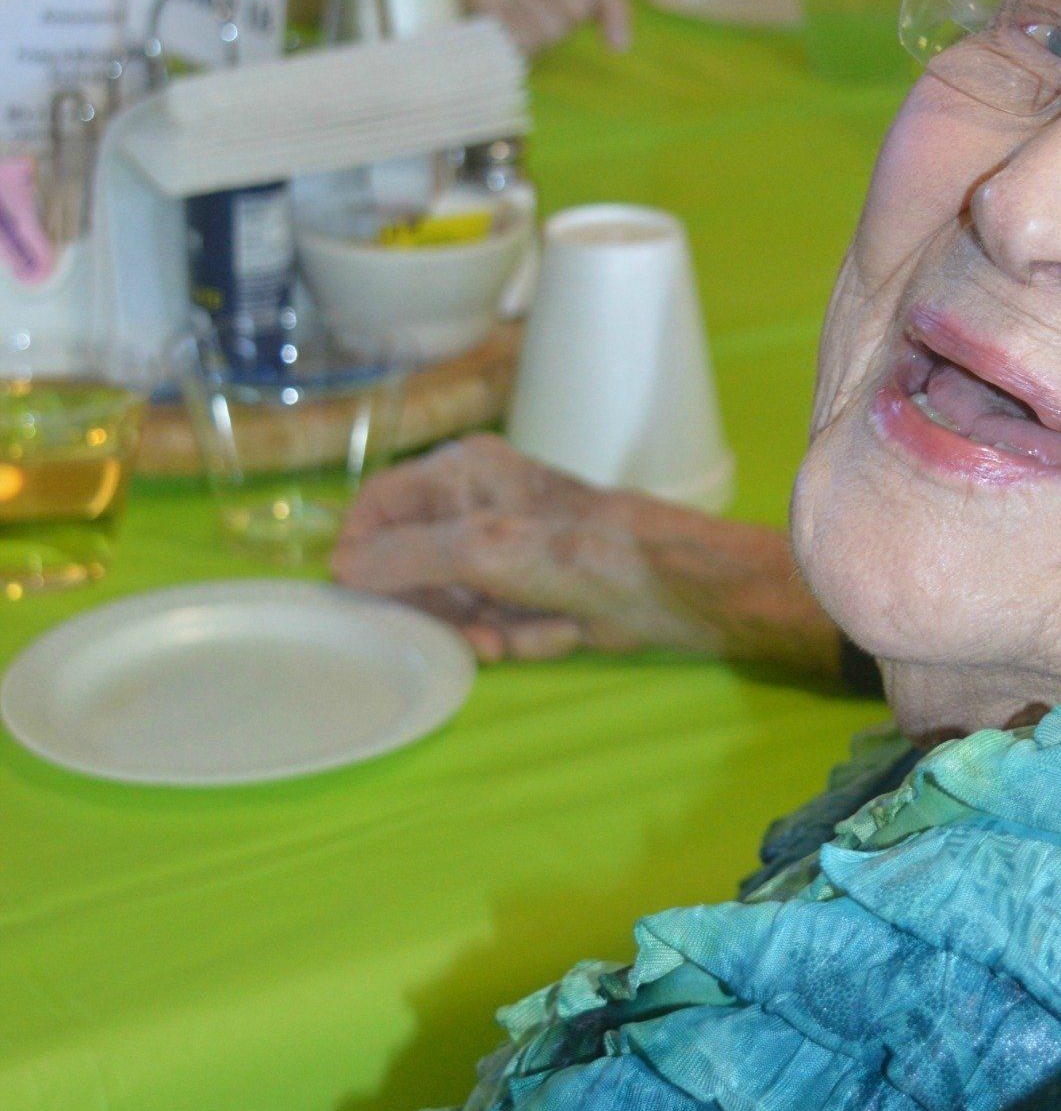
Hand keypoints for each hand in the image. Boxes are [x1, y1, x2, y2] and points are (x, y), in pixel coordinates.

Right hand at [331, 433, 840, 675]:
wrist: (672, 587)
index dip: (363, 553)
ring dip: (493, 629)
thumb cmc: (578, 551)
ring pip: (455, 607)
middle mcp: (477, 506)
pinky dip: (526, 637)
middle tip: (474, 625)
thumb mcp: (481, 549)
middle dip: (445, 608)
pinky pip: (497, 626)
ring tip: (536, 625)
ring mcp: (507, 553)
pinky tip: (562, 631)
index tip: (361, 598)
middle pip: (411, 568)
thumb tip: (338, 567)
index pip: (376, 506)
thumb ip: (405, 558)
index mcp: (460, 473)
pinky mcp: (534, 594)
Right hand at [453, 0, 631, 56]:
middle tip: (525, 15)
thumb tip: (620, 38)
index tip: (618, 46)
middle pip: (579, 10)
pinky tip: (493, 29)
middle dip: (559, 24)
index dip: (616, 14)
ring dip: (533, 37)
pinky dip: (511, 44)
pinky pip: (522, 38)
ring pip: (553, 29)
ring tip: (506, 19)